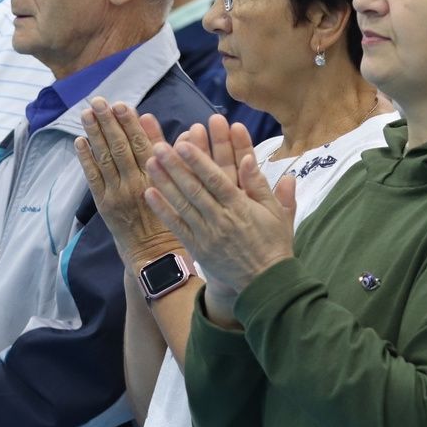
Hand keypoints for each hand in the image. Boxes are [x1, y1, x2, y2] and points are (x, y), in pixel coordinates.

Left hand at [75, 97, 182, 268]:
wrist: (154, 251)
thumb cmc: (169, 214)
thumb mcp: (175, 181)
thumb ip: (161, 149)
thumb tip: (150, 119)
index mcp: (155, 177)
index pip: (140, 144)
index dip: (129, 123)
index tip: (121, 104)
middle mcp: (135, 184)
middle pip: (119, 147)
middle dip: (107, 122)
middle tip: (98, 101)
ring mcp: (117, 194)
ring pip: (104, 159)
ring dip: (94, 134)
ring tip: (87, 113)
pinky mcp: (104, 204)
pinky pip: (93, 177)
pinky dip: (86, 158)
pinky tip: (80, 141)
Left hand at [143, 114, 295, 320]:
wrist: (265, 282)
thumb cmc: (273, 243)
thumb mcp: (277, 212)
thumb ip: (261, 185)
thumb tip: (250, 158)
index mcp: (241, 207)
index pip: (216, 180)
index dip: (198, 161)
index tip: (183, 144)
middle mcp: (221, 219)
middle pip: (194, 189)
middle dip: (175, 166)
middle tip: (159, 146)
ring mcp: (207, 234)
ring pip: (182, 204)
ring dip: (165, 183)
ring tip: (150, 163)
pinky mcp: (198, 247)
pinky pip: (177, 226)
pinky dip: (163, 210)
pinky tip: (149, 193)